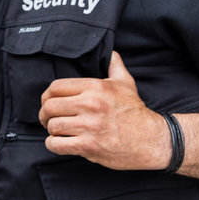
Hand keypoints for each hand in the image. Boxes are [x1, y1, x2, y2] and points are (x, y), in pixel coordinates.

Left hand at [40, 52, 169, 169]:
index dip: (47, 96)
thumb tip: (112, 53)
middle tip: (49, 120)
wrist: (153, 140)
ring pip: (52, 126)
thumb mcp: (126, 84)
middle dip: (45, 114)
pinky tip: (61, 143)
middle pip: (49, 107)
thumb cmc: (136, 112)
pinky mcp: (89, 146)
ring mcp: (89, 126)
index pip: (55, 87)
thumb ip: (115, 67)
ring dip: (52, 131)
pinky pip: (57, 144)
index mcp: (95, 88)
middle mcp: (91, 105)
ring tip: (59, 132)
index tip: (48, 103)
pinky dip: (54, 145)